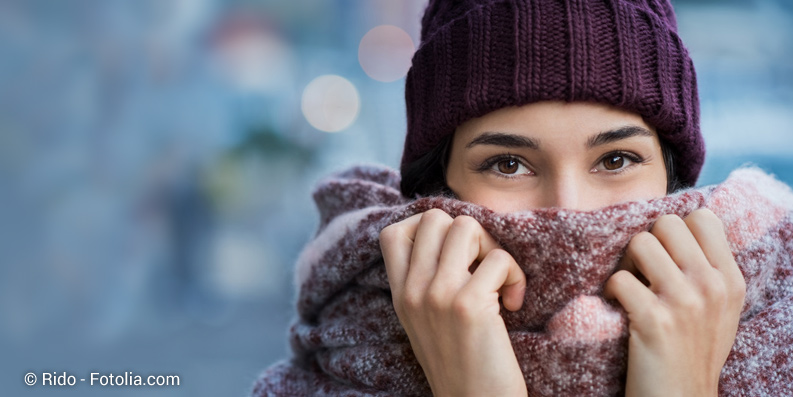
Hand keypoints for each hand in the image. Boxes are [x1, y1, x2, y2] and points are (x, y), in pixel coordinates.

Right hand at [379, 209, 527, 396]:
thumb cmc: (461, 363)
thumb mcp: (425, 321)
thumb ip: (425, 283)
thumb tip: (453, 234)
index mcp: (400, 295)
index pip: (394, 233)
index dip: (428, 229)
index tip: (454, 255)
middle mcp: (412, 291)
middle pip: (435, 218)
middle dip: (468, 233)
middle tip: (482, 266)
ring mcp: (437, 295)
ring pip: (467, 227)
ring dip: (493, 248)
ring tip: (499, 281)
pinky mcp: (468, 305)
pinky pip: (499, 259)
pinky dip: (515, 276)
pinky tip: (514, 304)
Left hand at [604, 209, 745, 396]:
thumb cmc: (692, 352)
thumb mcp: (719, 309)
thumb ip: (707, 269)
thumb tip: (677, 227)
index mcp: (730, 279)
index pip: (703, 217)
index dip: (675, 230)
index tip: (665, 255)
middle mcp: (711, 285)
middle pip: (666, 224)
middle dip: (647, 243)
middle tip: (641, 271)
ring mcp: (684, 302)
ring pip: (640, 243)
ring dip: (625, 264)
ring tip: (629, 289)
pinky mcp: (654, 320)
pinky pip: (619, 279)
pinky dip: (610, 292)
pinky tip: (617, 309)